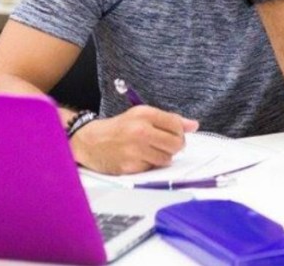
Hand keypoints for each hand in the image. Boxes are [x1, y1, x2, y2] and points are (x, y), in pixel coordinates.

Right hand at [69, 105, 199, 174]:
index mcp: (144, 114)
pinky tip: (139, 158)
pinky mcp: (130, 166)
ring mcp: (135, 150)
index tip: (175, 133)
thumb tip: (193, 125)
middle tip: (165, 144)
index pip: (176, 124)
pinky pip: (152, 168)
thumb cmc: (118, 128)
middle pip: (176, 144)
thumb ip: (169, 120)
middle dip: (175, 146)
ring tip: (150, 150)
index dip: (179, 131)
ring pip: (167, 158)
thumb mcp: (141, 115)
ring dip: (162, 157)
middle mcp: (140, 131)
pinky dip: (149, 165)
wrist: (90, 141)